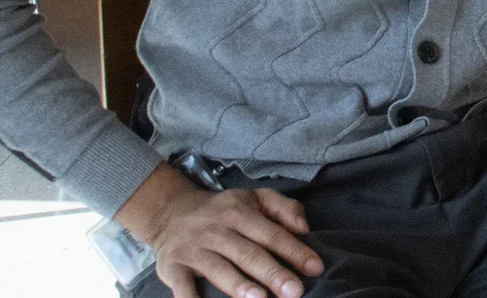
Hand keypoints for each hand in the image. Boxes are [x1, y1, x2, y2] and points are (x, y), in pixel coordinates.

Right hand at [117, 164, 320, 297]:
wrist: (171, 214)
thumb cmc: (223, 210)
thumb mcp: (254, 198)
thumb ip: (284, 207)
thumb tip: (304, 228)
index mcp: (239, 213)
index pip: (272, 234)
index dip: (294, 251)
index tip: (315, 267)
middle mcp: (217, 231)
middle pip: (249, 254)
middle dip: (273, 273)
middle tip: (294, 291)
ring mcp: (193, 250)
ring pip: (220, 269)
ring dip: (240, 286)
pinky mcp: (173, 268)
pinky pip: (182, 287)